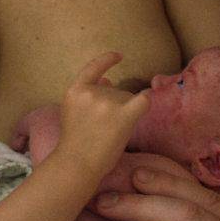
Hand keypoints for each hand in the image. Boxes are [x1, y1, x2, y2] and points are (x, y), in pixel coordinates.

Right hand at [55, 53, 149, 177]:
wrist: (76, 164)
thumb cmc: (74, 144)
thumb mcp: (72, 112)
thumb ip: (87, 95)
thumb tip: (107, 79)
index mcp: (74, 91)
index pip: (93, 68)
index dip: (107, 60)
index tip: (118, 56)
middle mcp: (91, 92)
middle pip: (115, 91)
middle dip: (115, 105)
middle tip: (103, 131)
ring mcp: (107, 102)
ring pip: (127, 99)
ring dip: (124, 113)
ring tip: (110, 135)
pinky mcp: (123, 115)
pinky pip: (142, 101)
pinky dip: (146, 100)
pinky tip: (147, 100)